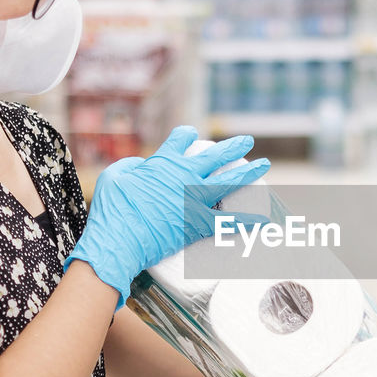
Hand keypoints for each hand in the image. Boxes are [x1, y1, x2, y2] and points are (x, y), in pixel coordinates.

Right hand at [66, 126, 269, 308]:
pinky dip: (248, 220)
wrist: (119, 240)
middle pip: (215, 155)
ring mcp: (195, 199)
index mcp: (164, 162)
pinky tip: (263, 219)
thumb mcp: (114, 176)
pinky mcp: (199, 223)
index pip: (181, 139)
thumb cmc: (112, 210)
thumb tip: (141, 166)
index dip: (187, 136)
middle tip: (247, 141)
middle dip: (232, 147)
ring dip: (249, 171)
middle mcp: (184, 176)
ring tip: (264, 164)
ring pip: (230, 181)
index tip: (191, 136)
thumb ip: (131, 166)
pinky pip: (230, 221)